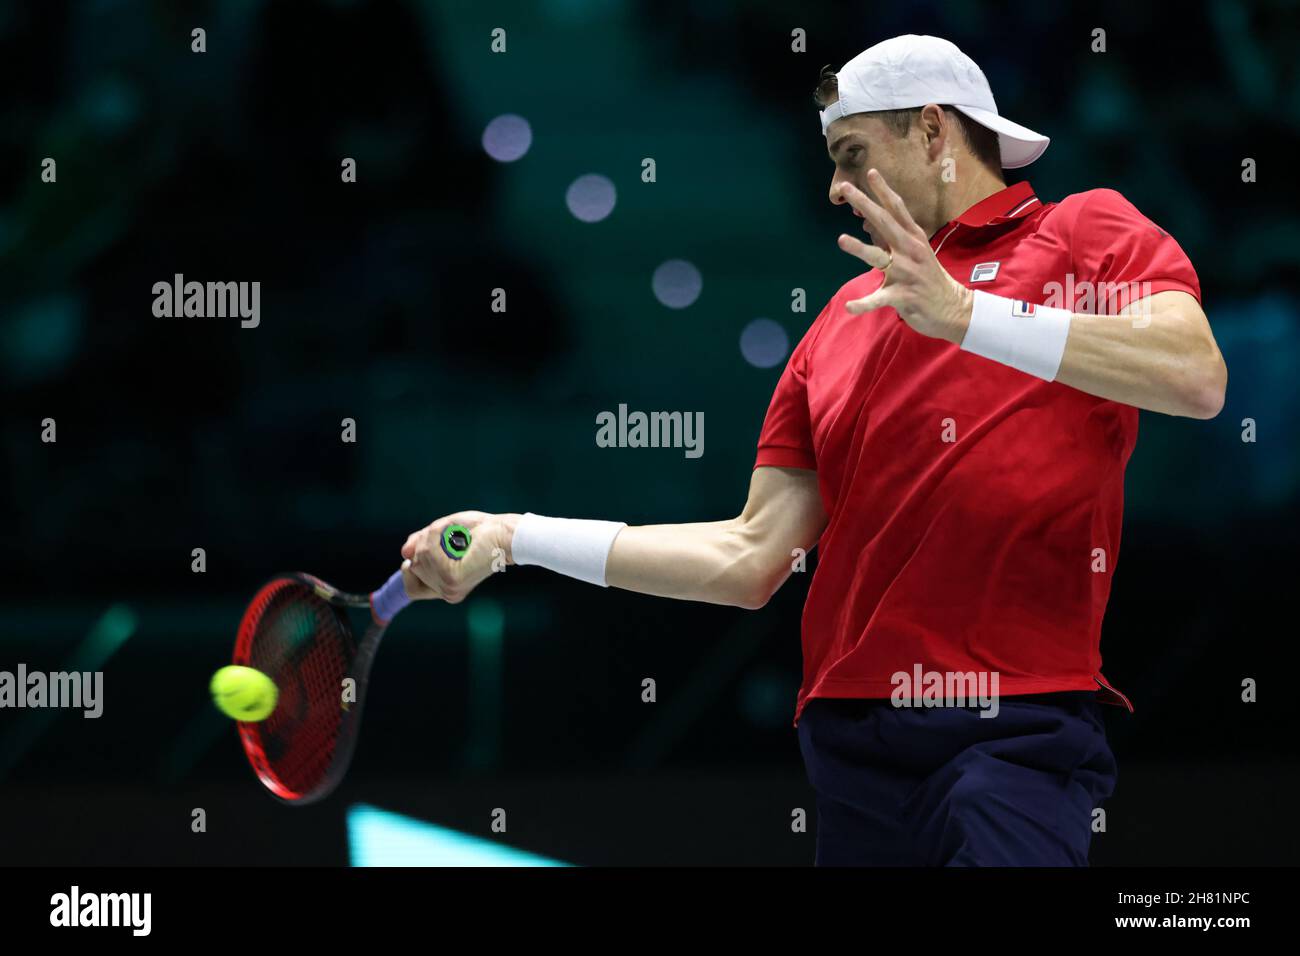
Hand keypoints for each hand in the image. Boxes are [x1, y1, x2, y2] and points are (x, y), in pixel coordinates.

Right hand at [398, 511, 519, 603]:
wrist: (503, 533)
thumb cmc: (479, 531)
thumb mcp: (443, 535)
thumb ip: (421, 544)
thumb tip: (404, 553)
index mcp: (447, 586)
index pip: (411, 589)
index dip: (410, 569)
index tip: (420, 553)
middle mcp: (447, 591)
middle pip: (413, 568)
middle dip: (425, 545)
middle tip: (451, 537)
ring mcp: (448, 586)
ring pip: (419, 558)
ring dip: (434, 538)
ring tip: (457, 537)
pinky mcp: (452, 578)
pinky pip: (428, 553)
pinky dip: (438, 538)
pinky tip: (457, 538)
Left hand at [834, 168, 972, 343]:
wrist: (951, 307)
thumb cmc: (928, 278)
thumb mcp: (916, 252)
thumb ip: (894, 237)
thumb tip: (870, 221)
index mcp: (913, 237)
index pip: (897, 209)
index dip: (883, 190)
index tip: (870, 172)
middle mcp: (910, 250)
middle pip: (884, 222)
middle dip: (865, 203)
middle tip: (846, 187)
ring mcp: (907, 273)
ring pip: (879, 257)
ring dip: (860, 248)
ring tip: (840, 239)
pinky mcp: (903, 295)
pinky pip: (879, 299)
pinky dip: (864, 304)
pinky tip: (849, 307)